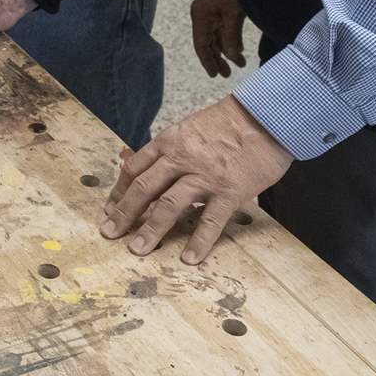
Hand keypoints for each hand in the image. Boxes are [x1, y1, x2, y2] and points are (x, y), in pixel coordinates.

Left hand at [100, 96, 292, 264]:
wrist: (266, 117)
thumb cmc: (230, 123)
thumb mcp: (191, 127)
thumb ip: (172, 149)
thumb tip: (152, 169)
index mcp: (170, 142)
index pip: (135, 168)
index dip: (119, 191)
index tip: (110, 208)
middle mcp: (181, 159)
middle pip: (144, 188)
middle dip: (124, 213)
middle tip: (110, 233)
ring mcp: (205, 176)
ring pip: (169, 205)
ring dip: (151, 230)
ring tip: (138, 249)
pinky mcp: (229, 191)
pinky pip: (210, 221)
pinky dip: (198, 241)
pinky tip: (189, 258)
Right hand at [191, 0, 246, 77]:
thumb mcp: (233, 13)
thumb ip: (231, 36)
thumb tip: (231, 56)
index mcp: (200, 17)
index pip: (201, 44)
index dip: (207, 61)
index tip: (215, 75)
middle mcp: (203, 16)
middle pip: (208, 43)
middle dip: (217, 59)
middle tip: (226, 74)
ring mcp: (211, 12)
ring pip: (217, 37)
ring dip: (226, 51)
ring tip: (238, 64)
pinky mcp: (220, 9)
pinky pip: (223, 29)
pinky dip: (230, 40)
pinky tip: (238, 49)